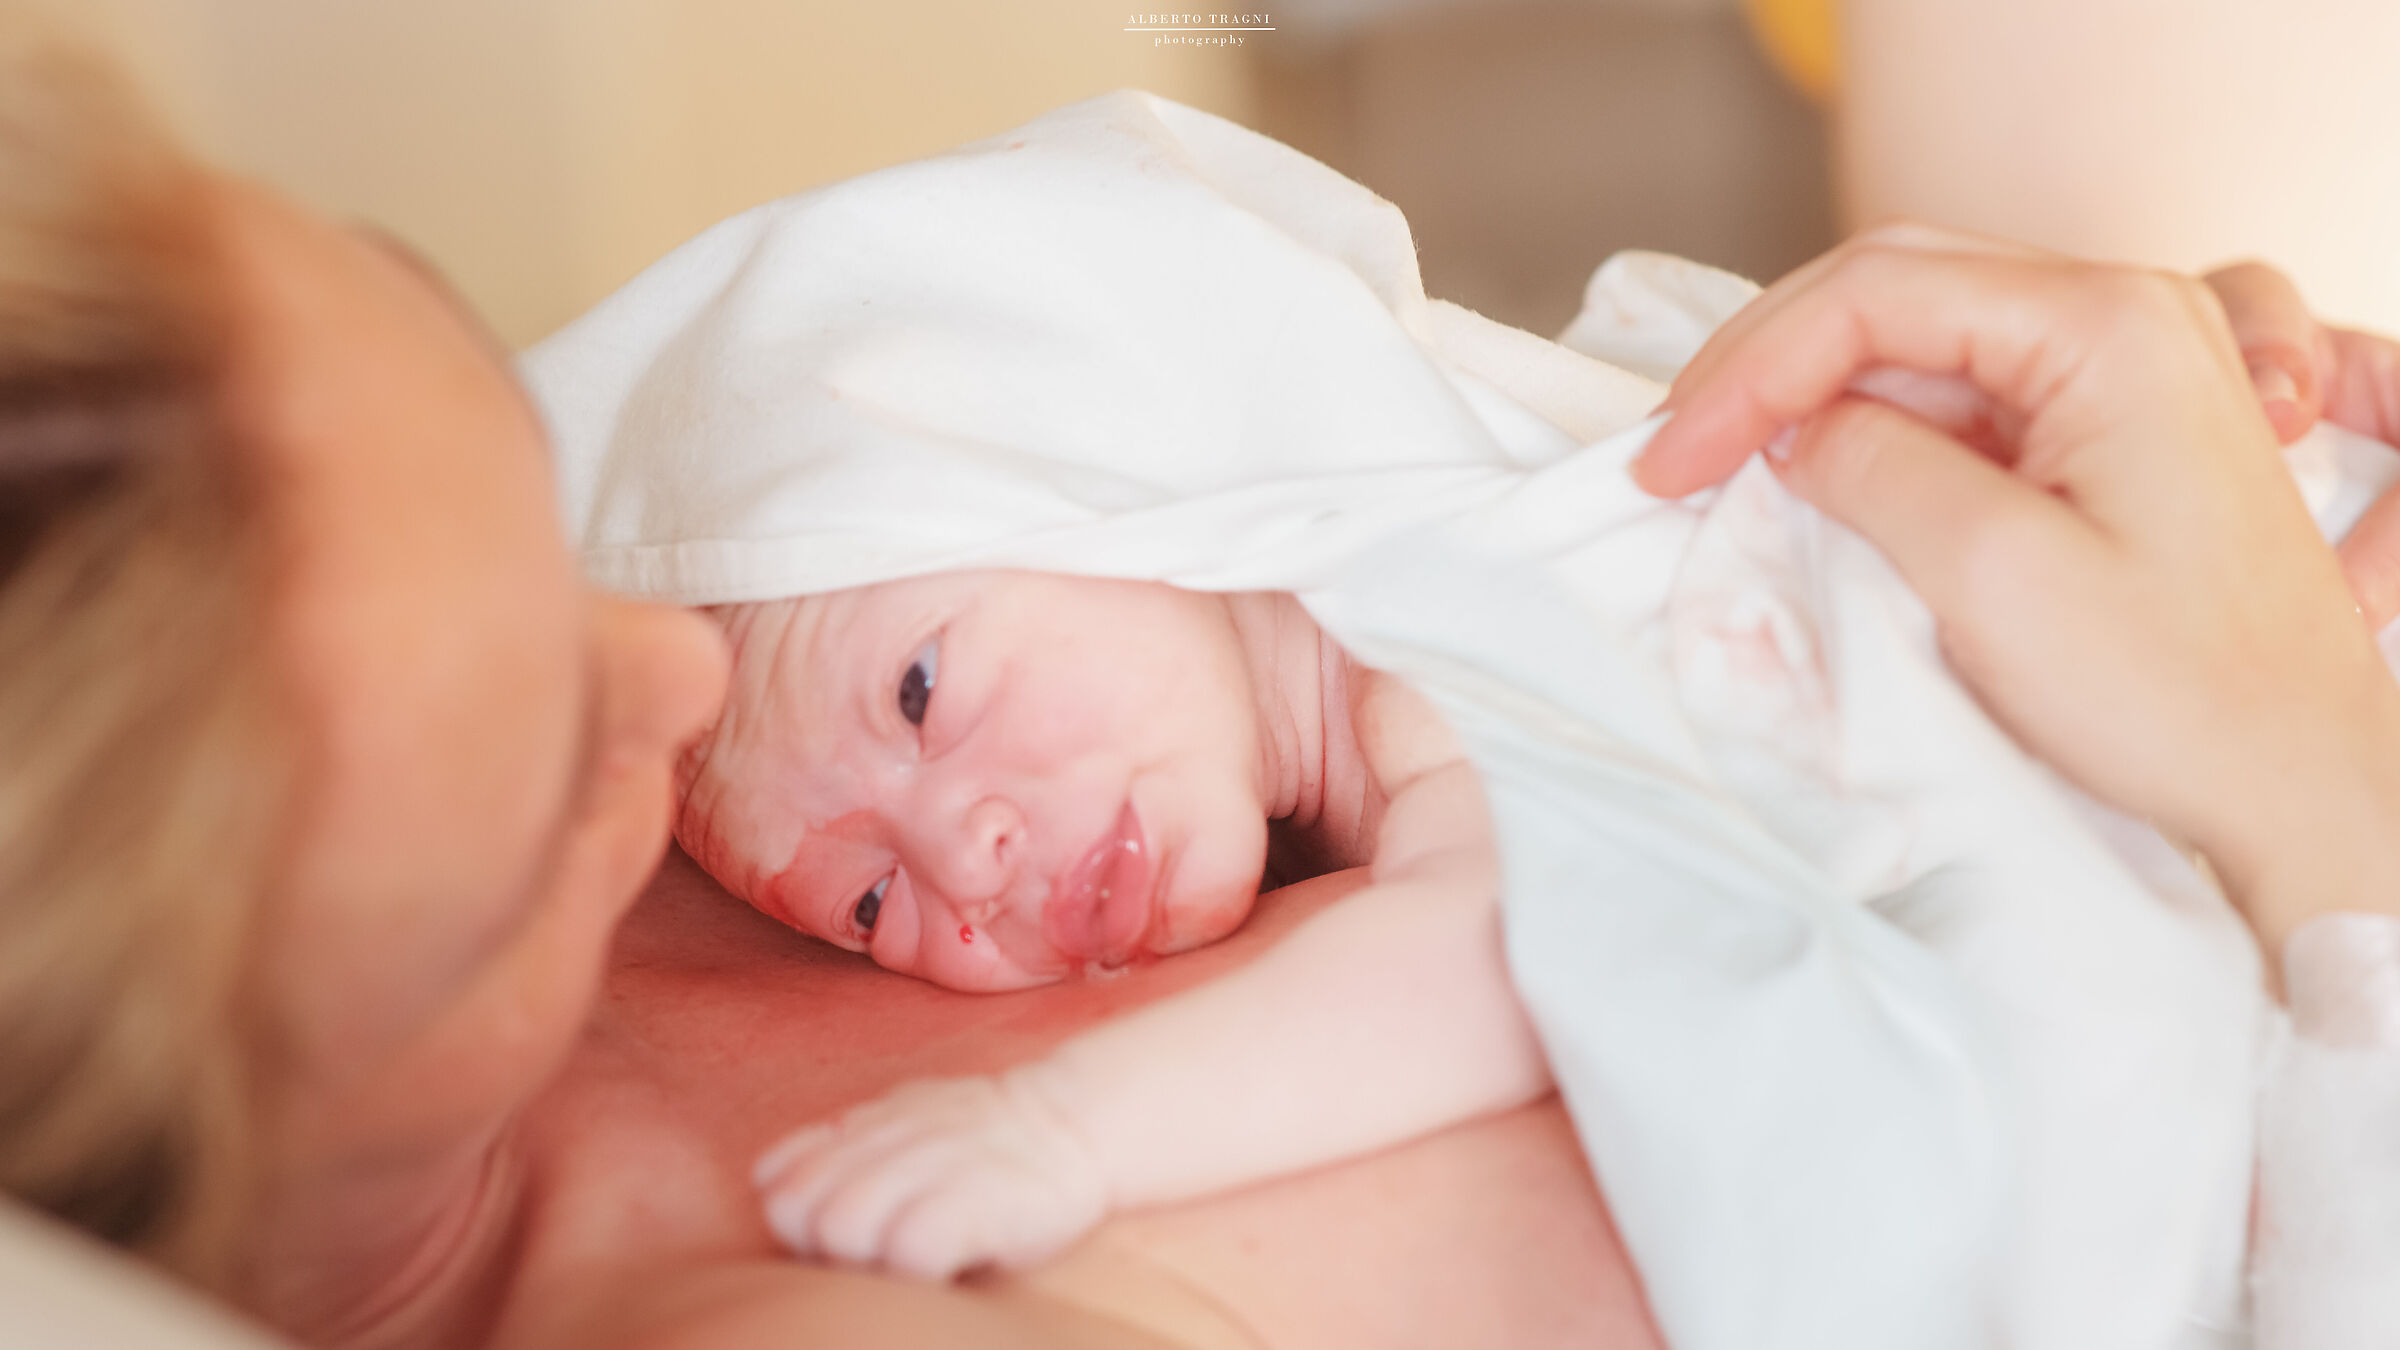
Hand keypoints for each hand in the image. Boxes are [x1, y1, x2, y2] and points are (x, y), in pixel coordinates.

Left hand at [751, 1071, 1108, 1279]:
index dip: (800, 1219)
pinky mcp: (970, 1203)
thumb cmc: (986, 1135)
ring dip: (866, 1259)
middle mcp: (882, 1141)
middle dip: (826, 1247)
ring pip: (841, 1229)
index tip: (844, 1236)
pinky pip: (908, 1251)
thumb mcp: (905, 1116)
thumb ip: (845, 1142)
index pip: (775, 1181)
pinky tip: (946, 1265)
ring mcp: (925, 1167)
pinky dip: (917, 1270)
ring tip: (909, 1259)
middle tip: (878, 1256)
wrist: (1075, 1124)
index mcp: (860, 1127)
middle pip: (798, 1212)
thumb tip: (778, 1179)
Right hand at [1631, 223, 2399, 957]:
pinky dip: (1869, 429)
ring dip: (1808, 394)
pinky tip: (1809, 477)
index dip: (1748, 370)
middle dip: (1764, 365)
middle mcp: (2124, 315)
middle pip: (1891, 288)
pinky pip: (1960, 395)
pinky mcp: (2108, 427)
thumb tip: (1797, 434)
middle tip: (1671, 452)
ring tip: (1720, 466)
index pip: (1874, 293)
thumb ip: (1872, 471)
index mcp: (2106, 325)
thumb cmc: (2177, 699)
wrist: (2303, 786)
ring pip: (1916, 338)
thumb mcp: (1991, 575)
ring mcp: (2123, 367)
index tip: (1669, 461)